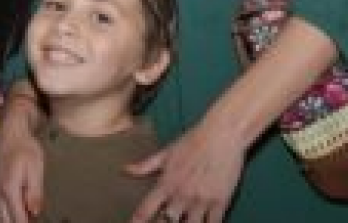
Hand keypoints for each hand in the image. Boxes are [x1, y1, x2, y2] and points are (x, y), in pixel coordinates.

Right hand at [0, 88, 44, 222]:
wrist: (10, 133)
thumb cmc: (26, 148)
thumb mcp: (36, 167)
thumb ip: (35, 191)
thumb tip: (35, 212)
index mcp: (10, 189)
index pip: (17, 218)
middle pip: (4, 220)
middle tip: (27, 221)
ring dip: (5, 221)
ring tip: (16, 220)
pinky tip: (4, 218)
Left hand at [126, 123, 245, 222]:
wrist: (222, 134)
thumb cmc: (193, 140)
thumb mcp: (167, 152)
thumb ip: (146, 165)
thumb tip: (125, 170)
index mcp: (167, 183)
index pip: (147, 208)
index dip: (138, 220)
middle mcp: (182, 195)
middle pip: (167, 222)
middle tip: (162, 222)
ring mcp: (201, 200)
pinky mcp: (220, 201)